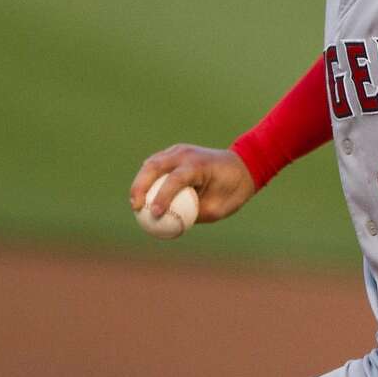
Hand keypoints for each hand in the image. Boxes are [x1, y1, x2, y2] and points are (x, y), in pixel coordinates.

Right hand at [129, 144, 254, 222]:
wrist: (242, 167)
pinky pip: (155, 165)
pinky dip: (146, 179)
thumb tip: (169, 225)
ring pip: (151, 163)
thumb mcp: (218, 208)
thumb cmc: (232, 191)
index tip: (155, 214)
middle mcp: (186, 153)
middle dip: (140, 186)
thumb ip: (193, 214)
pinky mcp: (173, 154)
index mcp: (200, 164)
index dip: (163, 196)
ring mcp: (178, 150)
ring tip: (135, 204)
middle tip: (136, 207)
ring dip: (140, 182)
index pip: (176, 178)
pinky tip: (142, 196)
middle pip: (155, 165)